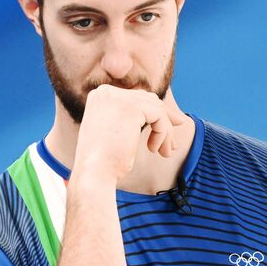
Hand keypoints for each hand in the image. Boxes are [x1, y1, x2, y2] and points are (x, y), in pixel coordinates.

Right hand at [73, 85, 189, 182]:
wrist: (94, 173)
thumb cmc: (104, 161)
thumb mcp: (114, 132)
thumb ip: (130, 117)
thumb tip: (163, 112)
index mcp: (100, 95)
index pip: (136, 99)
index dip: (154, 114)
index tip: (167, 132)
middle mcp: (106, 92)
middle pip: (148, 100)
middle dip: (164, 121)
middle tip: (172, 144)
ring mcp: (118, 97)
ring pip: (157, 108)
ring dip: (165, 132)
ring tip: (165, 152)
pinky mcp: (131, 107)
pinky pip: (159, 116)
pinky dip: (162, 133)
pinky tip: (154, 150)